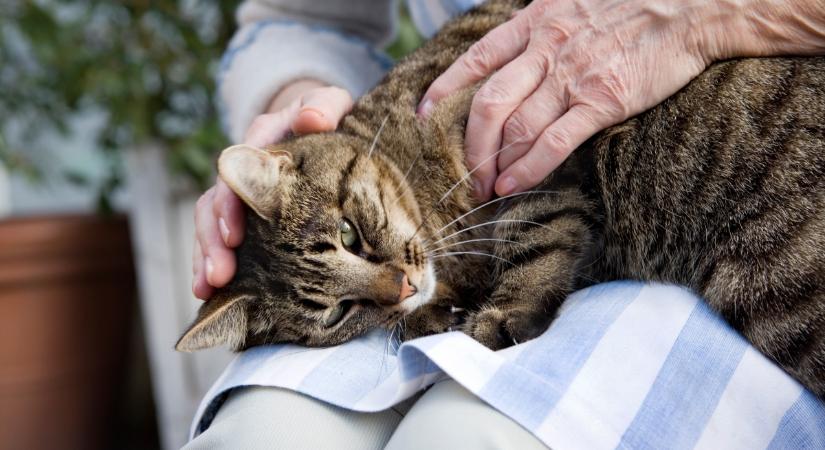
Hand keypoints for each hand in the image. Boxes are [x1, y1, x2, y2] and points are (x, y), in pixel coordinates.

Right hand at [192, 81, 352, 298]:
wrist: (317, 121)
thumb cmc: (326, 114)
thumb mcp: (329, 103)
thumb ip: (322, 106)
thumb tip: (312, 119)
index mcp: (260, 142)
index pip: (235, 172)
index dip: (231, 202)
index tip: (235, 234)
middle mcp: (241, 170)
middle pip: (214, 204)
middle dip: (213, 241)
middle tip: (219, 274)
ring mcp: (240, 195)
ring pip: (211, 226)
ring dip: (206, 257)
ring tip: (206, 290)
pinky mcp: (246, 217)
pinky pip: (222, 241)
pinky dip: (212, 264)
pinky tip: (209, 293)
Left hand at [418, 0, 738, 199]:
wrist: (693, 5)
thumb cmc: (634, 4)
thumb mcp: (574, 2)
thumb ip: (543, 29)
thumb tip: (518, 59)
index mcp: (536, 22)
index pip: (476, 60)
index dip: (444, 89)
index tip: (423, 115)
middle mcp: (546, 50)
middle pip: (488, 104)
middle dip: (469, 146)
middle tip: (464, 174)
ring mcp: (573, 77)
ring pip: (516, 127)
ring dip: (494, 164)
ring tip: (483, 188)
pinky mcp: (602, 101)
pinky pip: (554, 141)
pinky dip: (528, 168)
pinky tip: (512, 187)